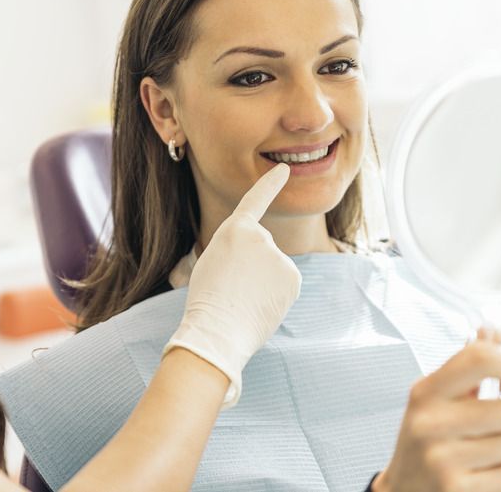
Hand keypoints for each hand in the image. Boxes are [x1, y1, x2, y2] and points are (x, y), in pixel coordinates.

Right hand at [162, 163, 300, 407]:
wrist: (216, 330)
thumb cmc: (206, 301)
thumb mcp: (213, 262)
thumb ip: (239, 253)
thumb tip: (265, 265)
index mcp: (233, 229)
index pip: (255, 200)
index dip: (269, 184)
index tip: (285, 170)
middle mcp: (261, 236)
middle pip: (262, 249)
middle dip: (254, 268)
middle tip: (233, 289)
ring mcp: (280, 256)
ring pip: (275, 269)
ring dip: (264, 284)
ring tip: (244, 300)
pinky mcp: (293, 277)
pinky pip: (285, 284)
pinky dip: (276, 296)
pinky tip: (260, 307)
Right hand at [375, 330, 500, 491]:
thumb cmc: (424, 441)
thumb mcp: (435, 398)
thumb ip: (466, 365)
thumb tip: (490, 329)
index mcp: (425, 392)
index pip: (480, 357)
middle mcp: (429, 422)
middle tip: (479, 431)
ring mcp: (440, 458)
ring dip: (500, 454)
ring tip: (472, 455)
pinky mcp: (454, 489)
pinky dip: (496, 480)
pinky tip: (471, 477)